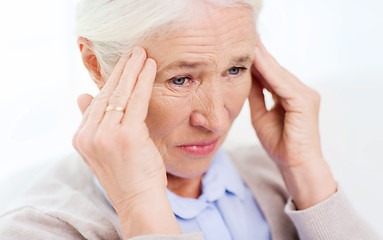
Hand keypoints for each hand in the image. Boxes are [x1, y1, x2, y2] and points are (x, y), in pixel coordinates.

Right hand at [72, 47, 180, 236]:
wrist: (138, 200)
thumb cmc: (128, 174)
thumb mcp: (104, 149)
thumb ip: (93, 123)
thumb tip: (82, 97)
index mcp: (82, 137)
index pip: (96, 101)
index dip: (110, 81)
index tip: (121, 66)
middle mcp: (89, 135)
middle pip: (106, 94)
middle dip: (121, 70)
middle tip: (133, 51)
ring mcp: (106, 135)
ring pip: (121, 94)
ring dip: (132, 70)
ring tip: (141, 54)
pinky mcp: (127, 135)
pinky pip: (136, 100)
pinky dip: (143, 80)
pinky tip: (149, 67)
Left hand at [249, 37, 336, 208]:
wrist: (295, 165)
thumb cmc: (280, 144)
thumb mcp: (261, 115)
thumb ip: (256, 96)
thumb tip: (244, 79)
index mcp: (291, 95)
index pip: (271, 74)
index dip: (256, 62)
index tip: (241, 50)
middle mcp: (301, 91)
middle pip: (275, 70)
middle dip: (259, 54)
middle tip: (243, 38)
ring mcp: (305, 95)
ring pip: (278, 73)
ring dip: (262, 58)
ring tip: (247, 43)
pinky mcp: (304, 101)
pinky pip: (282, 83)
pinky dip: (268, 71)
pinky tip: (255, 59)